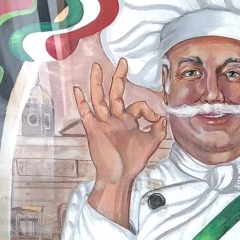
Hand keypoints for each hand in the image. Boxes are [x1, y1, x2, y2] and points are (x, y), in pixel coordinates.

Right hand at [73, 58, 165, 226]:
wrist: (119, 177)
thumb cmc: (132, 162)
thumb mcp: (151, 143)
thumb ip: (158, 128)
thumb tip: (163, 115)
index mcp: (128, 121)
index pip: (138, 106)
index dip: (149, 109)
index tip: (156, 119)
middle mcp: (115, 120)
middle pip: (115, 94)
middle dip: (119, 78)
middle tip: (122, 62)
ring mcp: (103, 124)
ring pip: (99, 99)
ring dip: (97, 83)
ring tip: (96, 68)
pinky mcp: (94, 130)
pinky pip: (86, 114)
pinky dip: (81, 102)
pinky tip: (77, 90)